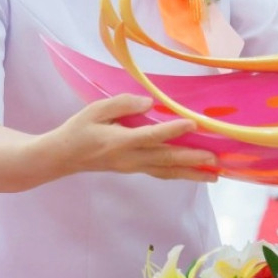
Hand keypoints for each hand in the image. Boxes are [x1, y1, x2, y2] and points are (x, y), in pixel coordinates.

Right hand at [47, 94, 219, 181]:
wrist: (62, 156)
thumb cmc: (79, 129)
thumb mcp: (95, 110)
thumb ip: (121, 104)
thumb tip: (148, 102)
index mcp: (119, 141)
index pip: (151, 136)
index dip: (172, 131)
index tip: (193, 124)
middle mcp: (130, 158)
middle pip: (165, 159)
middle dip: (191, 159)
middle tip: (215, 159)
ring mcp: (133, 167)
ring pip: (166, 171)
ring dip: (191, 174)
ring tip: (214, 175)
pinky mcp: (134, 169)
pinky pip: (160, 173)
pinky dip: (179, 174)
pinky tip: (195, 174)